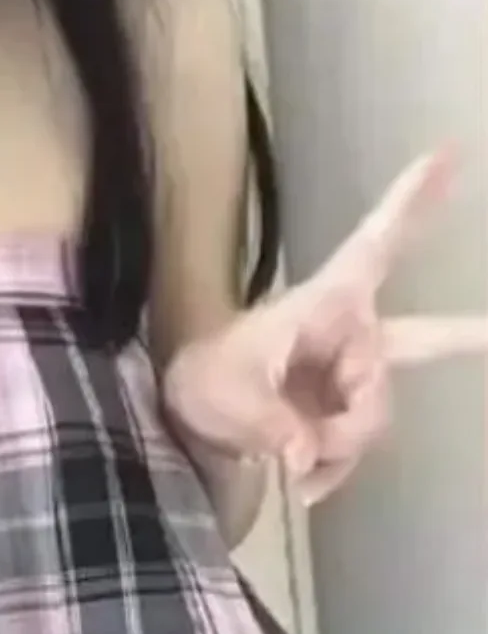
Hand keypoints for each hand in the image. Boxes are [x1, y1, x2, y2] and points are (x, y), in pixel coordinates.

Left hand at [162, 150, 487, 505]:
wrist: (186, 422)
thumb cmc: (202, 382)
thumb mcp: (223, 395)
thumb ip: (268, 422)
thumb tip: (306, 456)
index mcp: (322, 305)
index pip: (373, 249)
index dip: (411, 205)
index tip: (446, 152)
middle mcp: (348, 336)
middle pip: (409, 351)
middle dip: (427, 365)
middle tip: (442, 362)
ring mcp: (348, 379)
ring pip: (373, 419)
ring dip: (333, 448)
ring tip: (282, 459)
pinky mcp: (340, 415)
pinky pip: (355, 449)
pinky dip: (329, 469)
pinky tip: (300, 482)